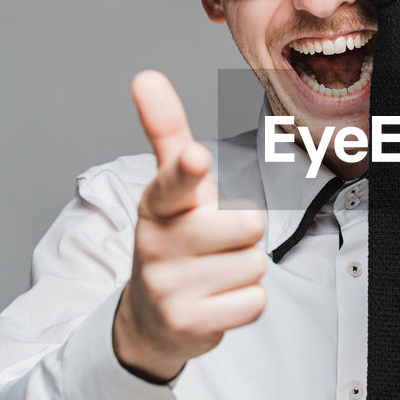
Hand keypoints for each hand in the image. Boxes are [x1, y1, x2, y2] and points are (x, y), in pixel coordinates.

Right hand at [113, 71, 266, 381]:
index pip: (173, 183)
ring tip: (212, 275)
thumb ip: (165, 132)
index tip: (195, 157)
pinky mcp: (187, 324)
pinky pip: (254, 302)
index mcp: (155, 205)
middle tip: (213, 247)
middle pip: (248, 224)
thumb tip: (145, 75)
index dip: (187, 170)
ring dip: (244, 271)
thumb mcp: (171, 189)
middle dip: (243, 235)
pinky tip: (216, 302)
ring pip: (254, 264)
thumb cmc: (175, 239)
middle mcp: (156, 244)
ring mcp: (167, 287)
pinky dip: (245, 303)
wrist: (150, 318)